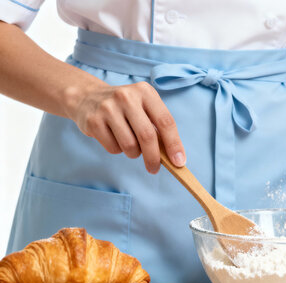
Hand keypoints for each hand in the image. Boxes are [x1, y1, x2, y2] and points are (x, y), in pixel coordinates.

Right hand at [66, 81, 184, 172]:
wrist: (86, 97)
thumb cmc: (125, 108)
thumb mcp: (143, 107)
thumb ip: (158, 127)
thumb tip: (173, 156)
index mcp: (145, 92)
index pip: (166, 121)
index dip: (174, 144)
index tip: (179, 162)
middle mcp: (126, 97)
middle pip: (147, 136)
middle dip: (154, 157)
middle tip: (154, 168)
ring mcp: (108, 108)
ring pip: (130, 145)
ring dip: (133, 153)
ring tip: (130, 145)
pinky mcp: (93, 121)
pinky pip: (113, 148)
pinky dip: (117, 150)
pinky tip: (114, 138)